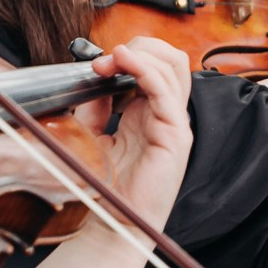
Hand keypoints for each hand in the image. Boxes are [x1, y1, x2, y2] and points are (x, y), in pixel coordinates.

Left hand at [88, 37, 193, 226]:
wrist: (113, 221)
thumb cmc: (107, 186)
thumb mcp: (93, 134)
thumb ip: (94, 106)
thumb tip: (91, 78)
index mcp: (151, 112)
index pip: (154, 64)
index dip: (127, 54)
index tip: (94, 63)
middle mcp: (167, 114)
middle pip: (170, 58)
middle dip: (138, 46)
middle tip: (104, 60)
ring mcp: (175, 123)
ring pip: (173, 66)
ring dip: (140, 53)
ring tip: (112, 59)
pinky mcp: (176, 135)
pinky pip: (166, 91)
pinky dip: (144, 69)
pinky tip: (123, 61)